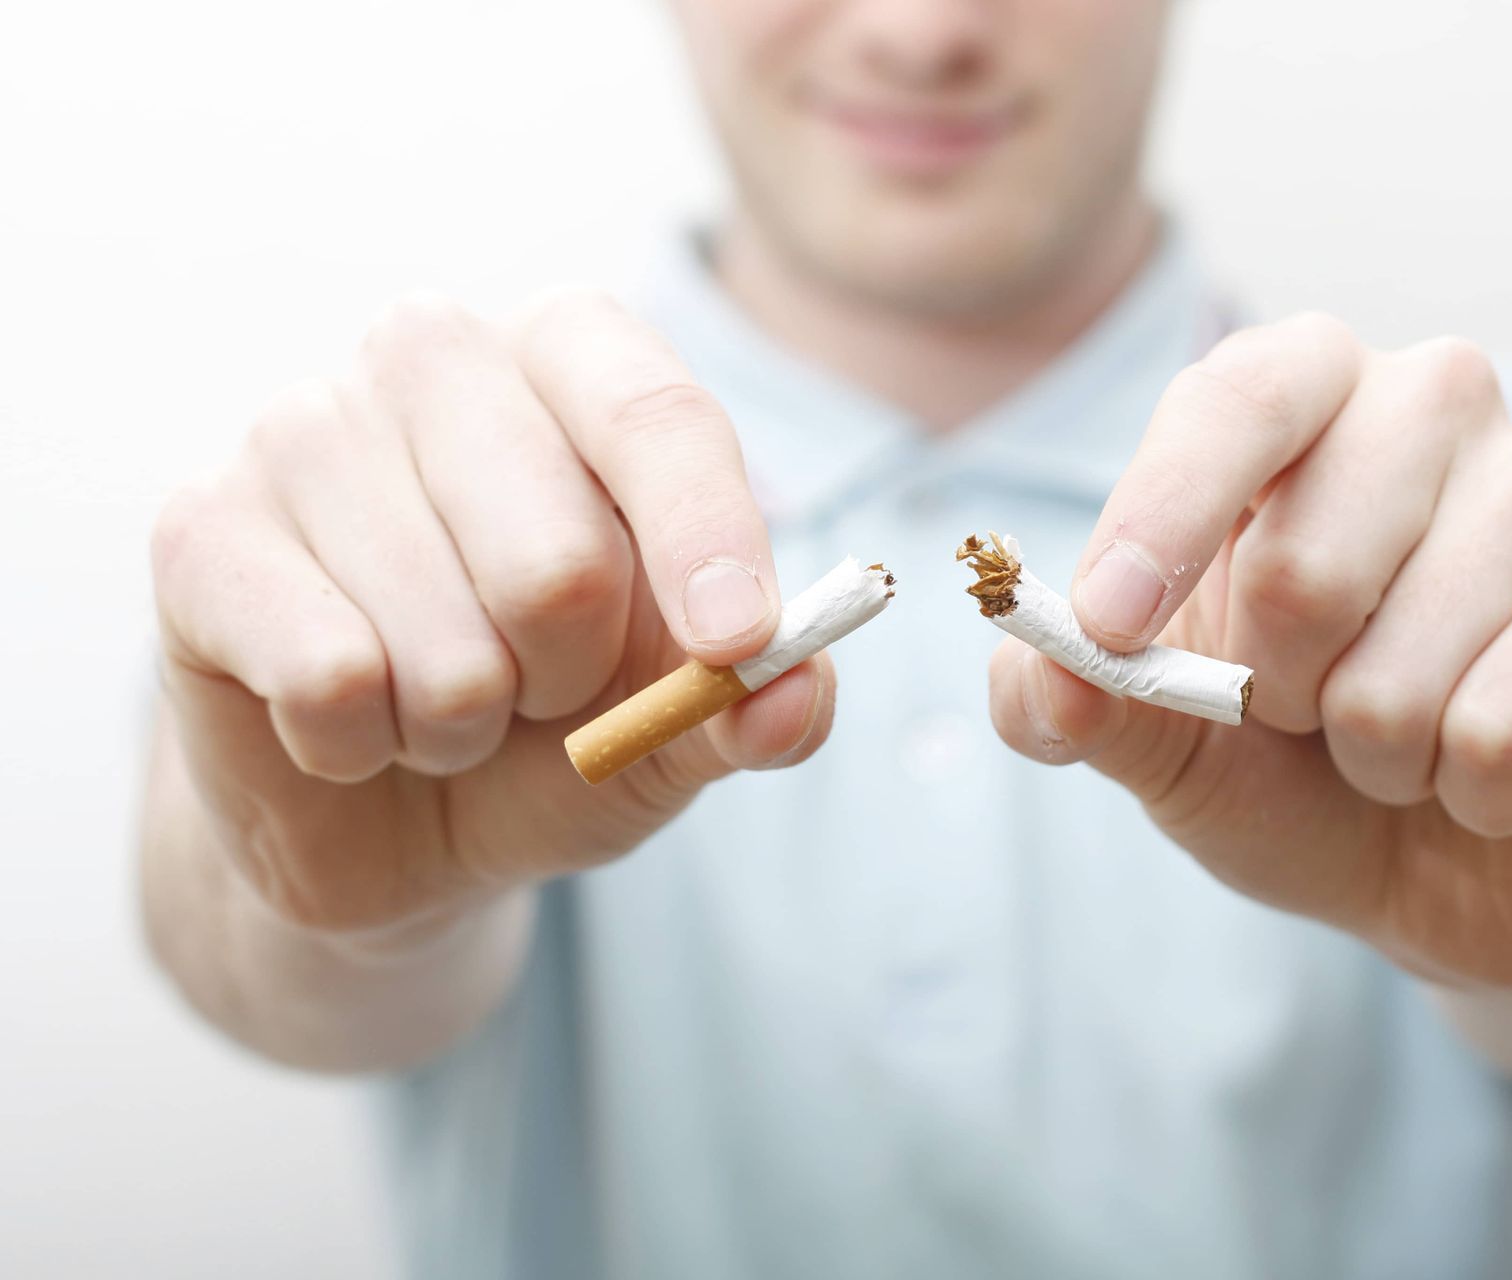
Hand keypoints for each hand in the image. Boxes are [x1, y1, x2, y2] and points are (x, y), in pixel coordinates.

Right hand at [151, 291, 833, 934]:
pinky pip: (325, 675)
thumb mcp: (677, 725)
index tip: (736, 645)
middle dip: (571, 681)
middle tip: (539, 688)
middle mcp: (433, 357)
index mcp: (573, 360)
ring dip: (462, 726)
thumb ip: (754, 705)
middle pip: (559, 555)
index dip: (708, 540)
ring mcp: (302, 430)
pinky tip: (343, 721)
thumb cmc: (557, 729)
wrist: (394, 814)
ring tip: (438, 705)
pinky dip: (358, 746)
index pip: (658, 417)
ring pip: (441, 640)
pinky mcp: (202, 530)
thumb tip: (794, 698)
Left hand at [987, 316, 1511, 988]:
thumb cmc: (1291, 763)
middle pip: (1305, 562)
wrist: (1459, 855)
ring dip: (1376, 757)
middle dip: (1279, 696)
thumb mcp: (1160, 739)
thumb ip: (1073, 701)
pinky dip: (1474, 794)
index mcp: (1300, 392)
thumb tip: (1034, 676)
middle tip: (1309, 709)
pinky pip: (1508, 725)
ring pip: (1407, 668)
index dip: (1162, 517)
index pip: (1235, 398)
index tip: (1113, 627)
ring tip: (1403, 742)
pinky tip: (1496, 775)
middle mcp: (1432, 399)